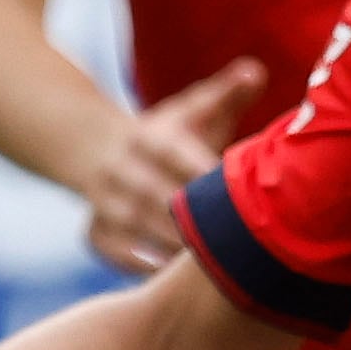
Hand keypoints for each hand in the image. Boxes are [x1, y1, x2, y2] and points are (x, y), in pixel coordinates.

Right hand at [81, 57, 263, 273]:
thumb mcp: (192, 109)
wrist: (96, 149)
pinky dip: (136, 265)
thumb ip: (226, 92)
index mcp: (149, 138)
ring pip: (133, 227)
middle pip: (155, 195)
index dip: (202, 171)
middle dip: (189, 216)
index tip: (235, 191)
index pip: (175, 154)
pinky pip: (110, 251)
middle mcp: (121, 169)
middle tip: (234, 240)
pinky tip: (170, 279)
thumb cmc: (167, 134)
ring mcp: (103, 202)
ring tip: (210, 267)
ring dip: (168, 246)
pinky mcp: (94, 230)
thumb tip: (256, 70)